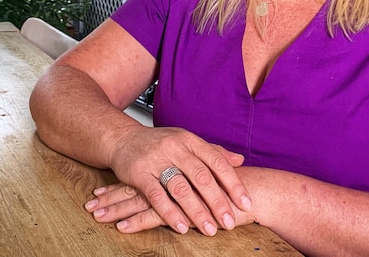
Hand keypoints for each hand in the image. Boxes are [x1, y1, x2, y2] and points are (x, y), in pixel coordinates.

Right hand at [105, 129, 251, 235]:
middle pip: (201, 177)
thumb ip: (213, 152)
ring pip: (181, 187)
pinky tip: (181, 227)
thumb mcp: (187, 142)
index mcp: (190, 141)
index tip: (246, 203)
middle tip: (229, 222)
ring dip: (197, 211)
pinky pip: (157, 195)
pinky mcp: (139, 173)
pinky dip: (170, 213)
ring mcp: (156, 160)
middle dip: (218, 202)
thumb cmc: (159, 143)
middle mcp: (175, 148)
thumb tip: (240, 160)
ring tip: (209, 229)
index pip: (217, 162)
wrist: (122, 138)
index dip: (233, 183)